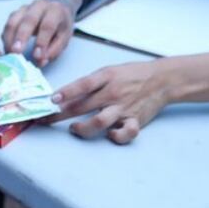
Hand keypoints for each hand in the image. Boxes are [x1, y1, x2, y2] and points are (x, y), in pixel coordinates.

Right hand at [1, 0, 81, 65]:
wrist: (56, 10)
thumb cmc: (59, 26)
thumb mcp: (63, 39)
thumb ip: (53, 51)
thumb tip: (40, 61)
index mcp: (55, 11)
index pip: (48, 25)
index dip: (42, 41)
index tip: (36, 56)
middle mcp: (39, 6)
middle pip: (28, 20)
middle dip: (21, 37)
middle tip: (16, 53)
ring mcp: (25, 8)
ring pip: (13, 21)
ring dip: (9, 39)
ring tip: (10, 54)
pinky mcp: (15, 13)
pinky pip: (7, 25)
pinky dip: (6, 38)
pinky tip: (8, 48)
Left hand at [44, 60, 169, 143]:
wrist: (161, 79)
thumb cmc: (131, 74)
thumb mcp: (109, 71)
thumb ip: (91, 83)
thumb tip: (66, 95)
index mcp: (106, 77)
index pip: (82, 85)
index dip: (65, 92)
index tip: (50, 100)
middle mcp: (113, 93)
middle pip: (82, 106)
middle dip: (60, 115)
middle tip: (46, 120)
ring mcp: (123, 108)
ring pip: (99, 122)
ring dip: (82, 128)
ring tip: (74, 128)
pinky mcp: (135, 120)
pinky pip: (125, 133)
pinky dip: (115, 136)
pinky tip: (109, 134)